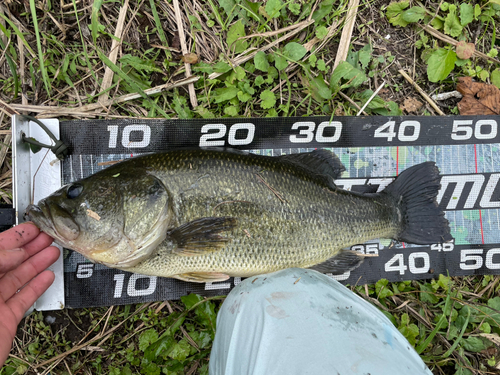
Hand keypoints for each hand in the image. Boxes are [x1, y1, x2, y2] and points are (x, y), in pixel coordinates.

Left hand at [0, 222, 58, 367]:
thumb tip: (14, 252)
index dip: (13, 237)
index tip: (31, 228)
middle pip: (8, 262)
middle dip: (29, 247)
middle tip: (48, 236)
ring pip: (18, 278)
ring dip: (38, 263)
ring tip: (53, 251)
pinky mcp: (5, 321)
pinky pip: (24, 299)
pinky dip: (38, 286)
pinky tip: (47, 276)